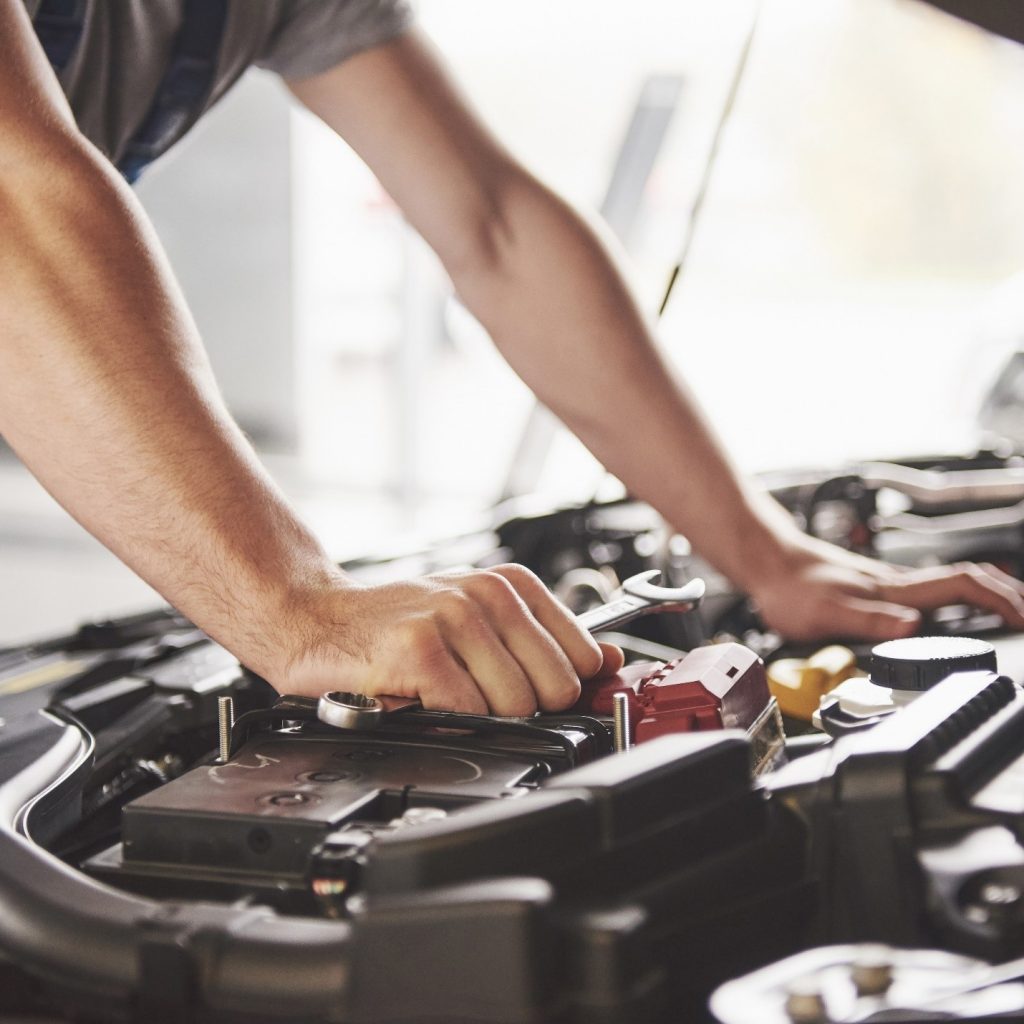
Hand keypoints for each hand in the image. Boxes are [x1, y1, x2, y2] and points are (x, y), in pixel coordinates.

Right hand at [274, 563, 620, 714]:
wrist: (318, 621)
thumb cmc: (398, 627)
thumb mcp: (480, 622)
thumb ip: (547, 642)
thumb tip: (612, 661)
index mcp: (512, 585)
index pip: (584, 657)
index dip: (558, 688)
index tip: (527, 691)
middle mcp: (488, 594)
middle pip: (556, 688)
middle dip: (521, 708)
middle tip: (476, 693)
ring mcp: (454, 618)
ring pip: (516, 705)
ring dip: (479, 715)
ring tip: (445, 692)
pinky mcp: (420, 650)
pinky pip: (469, 712)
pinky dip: (447, 720)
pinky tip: (422, 699)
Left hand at [750, 535, 1023, 641]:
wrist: (766, 564)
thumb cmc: (790, 588)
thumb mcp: (827, 614)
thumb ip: (870, 621)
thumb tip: (912, 629)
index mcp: (894, 590)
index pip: (962, 586)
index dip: (1000, 600)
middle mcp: (897, 584)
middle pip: (968, 582)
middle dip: (1007, 596)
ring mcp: (889, 585)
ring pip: (952, 584)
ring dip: (988, 595)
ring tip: (1013, 615)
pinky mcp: (877, 590)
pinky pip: (932, 591)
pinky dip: (960, 599)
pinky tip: (955, 614)